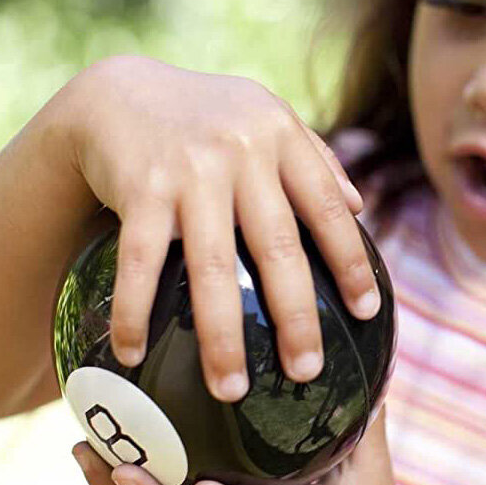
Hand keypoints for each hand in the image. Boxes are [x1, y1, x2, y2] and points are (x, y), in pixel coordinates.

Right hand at [62, 54, 379, 400]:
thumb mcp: (267, 118)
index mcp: (281, 138)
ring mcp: (190, 171)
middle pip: (278, 247)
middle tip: (306, 372)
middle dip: (294, 317)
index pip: (327, 207)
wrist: (118, 93)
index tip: (367, 312)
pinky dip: (135, 310)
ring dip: (221, 336)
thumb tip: (359, 207)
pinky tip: (132, 353)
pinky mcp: (140, 188)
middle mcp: (243, 153)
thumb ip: (315, 157)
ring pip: (212, 267)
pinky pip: (142, 261)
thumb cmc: (209, 118)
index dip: (349, 261)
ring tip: (229, 390)